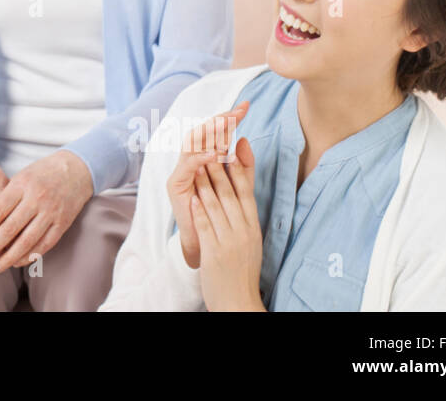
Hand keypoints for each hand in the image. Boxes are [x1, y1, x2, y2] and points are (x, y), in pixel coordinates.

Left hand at [0, 150, 93, 273]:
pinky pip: (44, 244)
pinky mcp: (63, 223)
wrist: (76, 169)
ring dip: (9, 258)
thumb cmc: (41, 174)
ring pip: (26, 241)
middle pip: (9, 229)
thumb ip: (5, 197)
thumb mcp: (20, 177)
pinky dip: (29, 256)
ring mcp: (51, 211)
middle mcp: (36, 198)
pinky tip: (17, 262)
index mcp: (21, 185)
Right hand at [167, 101, 248, 268]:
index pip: (215, 133)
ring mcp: (181, 171)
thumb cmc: (219, 215)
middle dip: (218, 120)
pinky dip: (200, 158)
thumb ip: (243, 166)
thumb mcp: (238, 187)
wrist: (206, 243)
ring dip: (208, 134)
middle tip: (235, 112)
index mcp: (204, 159)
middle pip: (201, 133)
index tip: (245, 107)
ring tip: (225, 125)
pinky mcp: (175, 184)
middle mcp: (190, 161)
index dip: (228, 119)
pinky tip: (214, 153)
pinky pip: (186, 166)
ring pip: (191, 145)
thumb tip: (245, 140)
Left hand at [190, 136, 265, 310]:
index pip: (247, 191)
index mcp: (253, 226)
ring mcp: (230, 242)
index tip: (235, 144)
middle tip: (212, 146)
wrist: (239, 301)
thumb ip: (244, 209)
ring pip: (217, 206)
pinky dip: (199, 209)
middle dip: (221, 168)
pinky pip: (206, 226)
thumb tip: (243, 185)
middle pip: (232, 194)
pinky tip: (192, 195)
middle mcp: (244, 231)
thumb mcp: (249, 236)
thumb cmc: (241, 267)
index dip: (241, 166)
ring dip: (207, 182)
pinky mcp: (215, 253)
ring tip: (198, 163)